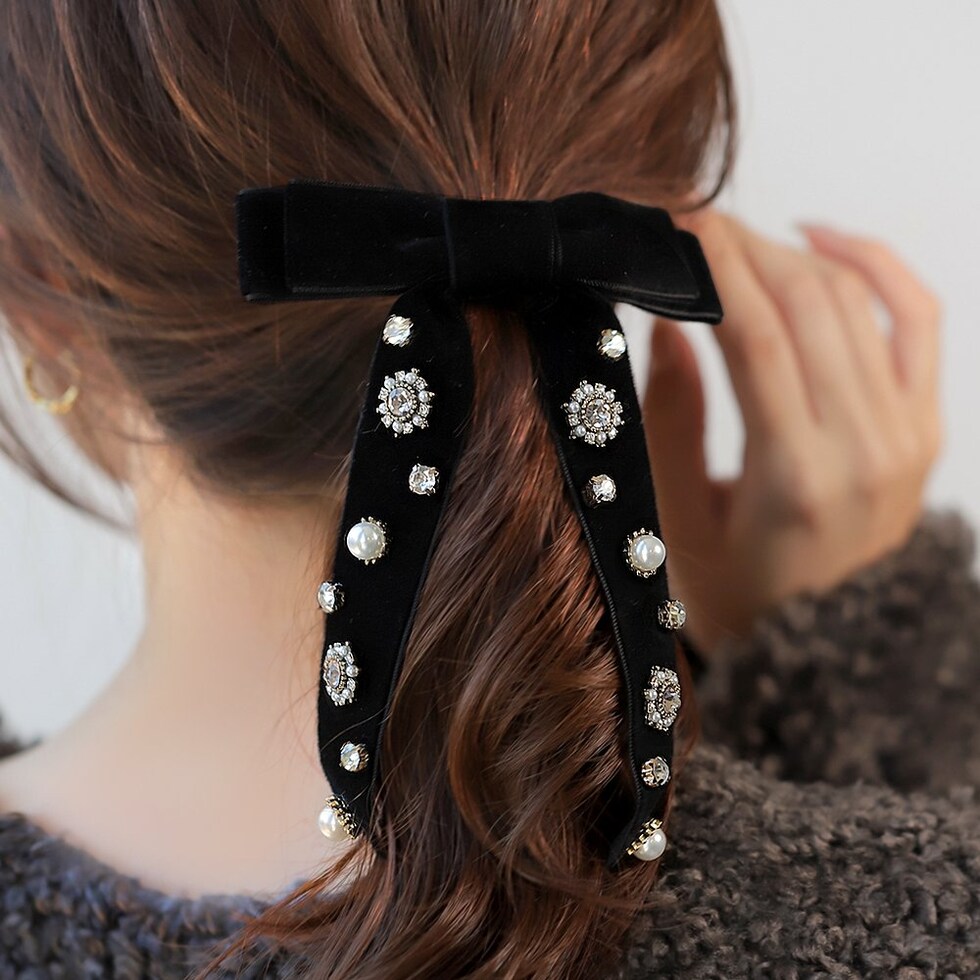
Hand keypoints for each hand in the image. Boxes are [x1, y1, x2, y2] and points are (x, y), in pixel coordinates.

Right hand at [643, 210, 943, 656]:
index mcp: (795, 478)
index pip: (754, 334)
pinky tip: (824, 239)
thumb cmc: (744, 601)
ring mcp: (905, 432)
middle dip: (744, 246)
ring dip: (791, 253)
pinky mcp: (924, 426)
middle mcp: (864, 447)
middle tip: (693, 224)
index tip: (673, 227)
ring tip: (737, 239)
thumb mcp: (679, 523)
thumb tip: (666, 327)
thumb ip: (670, 421)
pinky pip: (917, 319)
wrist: (826, 655)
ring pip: (854, 300)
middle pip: (805, 302)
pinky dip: (876, 265)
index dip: (712, 266)